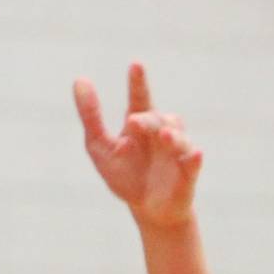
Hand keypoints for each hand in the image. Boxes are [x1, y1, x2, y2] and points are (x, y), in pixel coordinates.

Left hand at [74, 63, 202, 229]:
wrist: (148, 209)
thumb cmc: (125, 175)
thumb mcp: (100, 146)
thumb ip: (91, 115)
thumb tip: (79, 80)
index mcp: (142, 124)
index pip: (140, 98)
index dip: (138, 82)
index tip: (135, 64)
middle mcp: (162, 133)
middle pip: (157, 120)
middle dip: (147, 121)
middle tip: (132, 121)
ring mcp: (177, 152)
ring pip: (178, 138)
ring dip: (172, 137)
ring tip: (163, 136)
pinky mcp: (188, 173)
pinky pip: (193, 163)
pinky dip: (194, 158)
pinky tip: (194, 154)